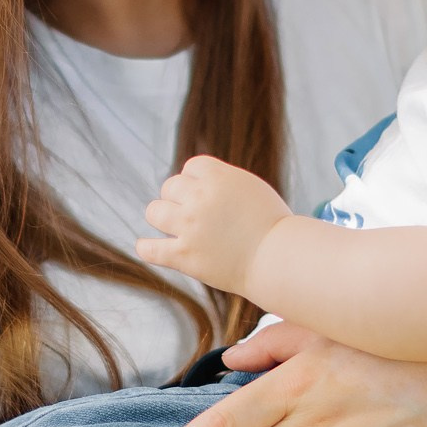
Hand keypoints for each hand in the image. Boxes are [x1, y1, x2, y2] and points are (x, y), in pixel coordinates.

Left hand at [136, 154, 290, 294]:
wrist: (280, 259)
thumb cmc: (272, 225)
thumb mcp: (251, 187)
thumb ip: (222, 180)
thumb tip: (195, 177)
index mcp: (218, 177)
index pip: (190, 167)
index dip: (196, 181)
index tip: (206, 195)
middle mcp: (200, 198)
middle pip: (170, 187)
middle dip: (180, 199)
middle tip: (196, 215)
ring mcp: (190, 227)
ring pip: (154, 211)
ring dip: (163, 218)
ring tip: (176, 228)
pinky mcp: (184, 256)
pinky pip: (150, 248)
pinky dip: (146, 247)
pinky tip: (148, 247)